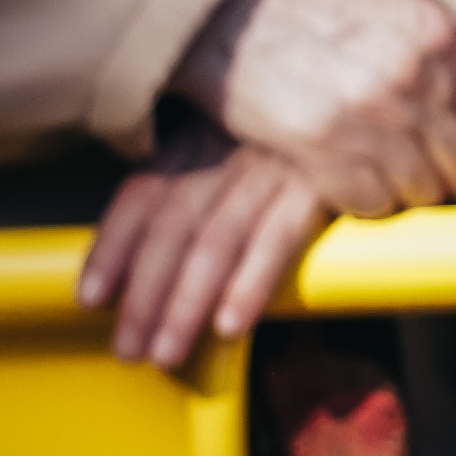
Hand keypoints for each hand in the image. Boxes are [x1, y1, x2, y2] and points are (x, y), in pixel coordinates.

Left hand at [76, 132, 325, 368]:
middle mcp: (228, 152)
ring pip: (215, 242)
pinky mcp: (320, 184)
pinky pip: (277, 240)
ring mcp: (274, 166)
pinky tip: (230, 323)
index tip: (90, 299)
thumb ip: (187, 182)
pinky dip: (251, 284)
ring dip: (186, 304)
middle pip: (171, 228)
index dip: (110, 249)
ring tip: (167, 352)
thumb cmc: (287, 142)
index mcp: (198, 142)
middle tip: (128, 348)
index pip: (140, 196)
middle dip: (144, 295)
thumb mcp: (228, 143)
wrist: (365, 103)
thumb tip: (135, 256)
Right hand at [171, 0, 455, 218]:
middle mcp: (411, 76)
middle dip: (447, 177)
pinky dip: (367, 202)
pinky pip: (369, 202)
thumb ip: (446, 35)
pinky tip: (353, 183)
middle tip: (424, 175)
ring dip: (406, 193)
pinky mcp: (317, 142)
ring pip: (420, 191)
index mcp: (438, 36)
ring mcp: (366, 112)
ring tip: (386, 178)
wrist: (230, 0)